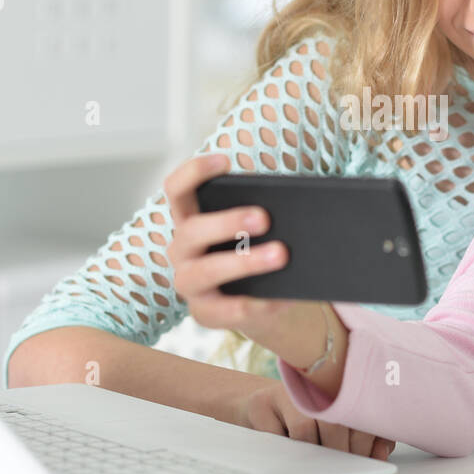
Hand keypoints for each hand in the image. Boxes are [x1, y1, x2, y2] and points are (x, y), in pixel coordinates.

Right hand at [163, 152, 295, 329]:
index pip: (176, 189)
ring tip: (281, 255)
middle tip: (264, 218)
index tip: (225, 161)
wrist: (258, 301)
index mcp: (190, 219)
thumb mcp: (255, 229)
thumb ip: (263, 214)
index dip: (194, 172)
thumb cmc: (255, 249)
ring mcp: (188, 283)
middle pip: (192, 230)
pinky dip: (258, 303)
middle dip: (228, 222)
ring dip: (244, 262)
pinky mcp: (204, 313)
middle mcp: (181, 249)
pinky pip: (228, 310)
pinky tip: (283, 297)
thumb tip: (297, 207)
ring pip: (206, 271)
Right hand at [235, 380, 394, 460]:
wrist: (260, 403)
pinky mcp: (261, 404)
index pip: (359, 408)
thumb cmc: (307, 416)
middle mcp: (311, 382)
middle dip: (344, 452)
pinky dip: (286, 451)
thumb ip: (367, 436)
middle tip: (344, 467)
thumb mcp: (339, 422)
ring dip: (314, 453)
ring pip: (306, 429)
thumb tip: (381, 454)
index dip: (367, 439)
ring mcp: (284, 391)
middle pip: (334, 420)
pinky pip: (277, 436)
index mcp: (337, 381)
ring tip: (318, 462)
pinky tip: (291, 452)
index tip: (368, 459)